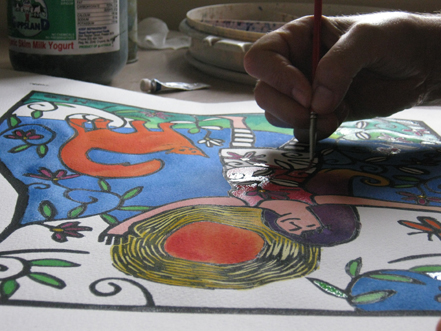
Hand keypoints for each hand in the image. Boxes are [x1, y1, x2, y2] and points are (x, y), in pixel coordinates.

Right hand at [244, 12, 440, 140]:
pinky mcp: (319, 113)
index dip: (277, 78)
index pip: (261, 58)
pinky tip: (334, 122)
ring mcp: (305, 92)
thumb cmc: (396, 39)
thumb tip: (316, 103)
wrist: (421, 66)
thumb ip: (340, 65)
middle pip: (264, 92)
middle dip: (286, 108)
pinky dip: (311, 132)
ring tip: (332, 117)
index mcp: (298, 38)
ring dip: (300, 122)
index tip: (307, 93)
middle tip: (313, 113)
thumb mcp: (368, 38)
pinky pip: (298, 129)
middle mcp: (295, 65)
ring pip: (276, 114)